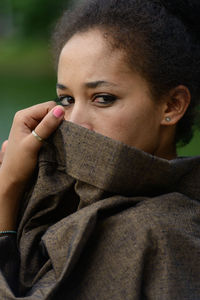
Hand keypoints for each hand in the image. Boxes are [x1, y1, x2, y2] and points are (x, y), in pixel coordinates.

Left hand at [0, 101, 64, 228]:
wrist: (13, 180)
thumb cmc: (19, 163)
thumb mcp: (33, 144)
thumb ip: (46, 126)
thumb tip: (60, 110)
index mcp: (23, 116)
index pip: (48, 106)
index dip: (57, 116)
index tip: (61, 131)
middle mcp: (27, 118)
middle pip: (50, 112)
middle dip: (57, 123)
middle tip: (58, 138)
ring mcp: (32, 126)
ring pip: (51, 121)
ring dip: (57, 130)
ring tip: (56, 141)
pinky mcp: (36, 134)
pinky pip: (50, 128)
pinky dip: (55, 134)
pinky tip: (54, 143)